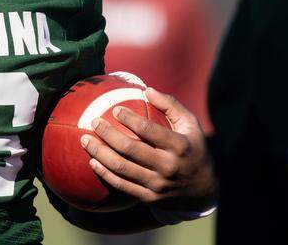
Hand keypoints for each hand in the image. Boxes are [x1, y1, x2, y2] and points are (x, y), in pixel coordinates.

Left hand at [80, 87, 216, 212]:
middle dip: (107, 134)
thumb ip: (170, 105)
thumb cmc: (193, 148)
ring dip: (99, 153)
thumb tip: (146, 89)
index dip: (129, 119)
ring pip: (121, 168)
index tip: (114, 110)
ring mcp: (157, 184)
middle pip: (129, 149)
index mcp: (179, 146)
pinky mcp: (149, 197)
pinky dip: (104, 173)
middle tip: (93, 122)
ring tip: (85, 140)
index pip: (148, 130)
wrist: (203, 190)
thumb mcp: (190, 124)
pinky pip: (121, 185)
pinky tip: (93, 161)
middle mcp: (167, 166)